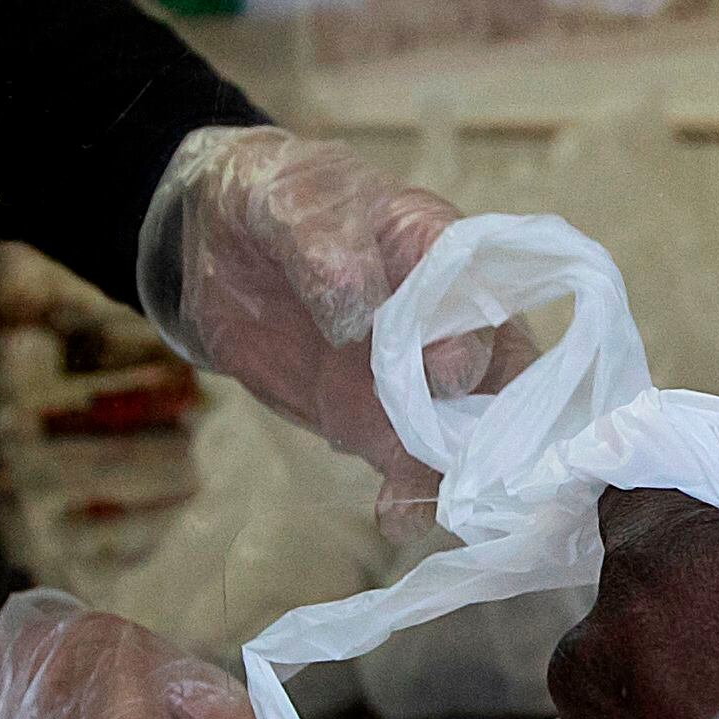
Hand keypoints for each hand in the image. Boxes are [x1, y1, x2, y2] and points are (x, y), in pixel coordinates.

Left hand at [137, 127, 517, 533]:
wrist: (220, 243)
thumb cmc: (280, 201)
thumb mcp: (292, 206)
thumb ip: (324, 251)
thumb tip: (355, 309)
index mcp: (446, 254)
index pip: (485, 300)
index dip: (474, 337)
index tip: (446, 370)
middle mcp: (452, 322)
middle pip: (498, 379)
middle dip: (487, 425)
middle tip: (466, 467)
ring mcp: (418, 377)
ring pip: (461, 432)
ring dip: (454, 473)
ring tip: (425, 505)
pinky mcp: (379, 419)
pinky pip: (409, 462)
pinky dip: (410, 495)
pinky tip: (398, 518)